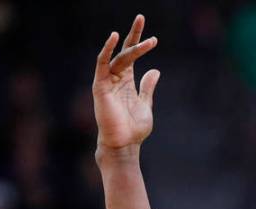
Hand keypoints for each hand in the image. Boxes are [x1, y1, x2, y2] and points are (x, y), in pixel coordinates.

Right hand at [92, 15, 159, 152]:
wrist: (124, 144)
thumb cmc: (134, 129)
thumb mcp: (146, 104)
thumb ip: (147, 87)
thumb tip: (154, 70)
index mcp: (127, 81)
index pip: (131, 56)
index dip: (138, 42)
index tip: (149, 31)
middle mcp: (116, 78)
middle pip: (124, 51)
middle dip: (133, 35)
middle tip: (141, 17)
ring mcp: (107, 81)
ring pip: (119, 57)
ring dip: (133, 47)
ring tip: (149, 41)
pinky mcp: (101, 86)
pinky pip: (102, 64)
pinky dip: (107, 51)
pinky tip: (114, 39)